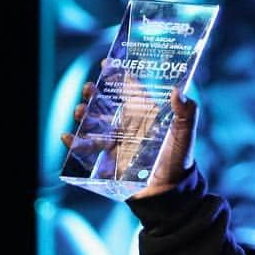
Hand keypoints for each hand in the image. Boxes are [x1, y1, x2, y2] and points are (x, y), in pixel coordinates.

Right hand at [62, 78, 197, 195]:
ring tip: (80, 110)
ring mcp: (116, 140)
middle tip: (88, 88)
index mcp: (146, 114)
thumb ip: (186, 113)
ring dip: (83, 114)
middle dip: (94, 94)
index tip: (105, 63)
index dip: (118, 75)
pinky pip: (87, 149)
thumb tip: (178, 92)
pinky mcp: (107, 159)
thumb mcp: (186, 134)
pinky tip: (67, 138)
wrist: (170, 192)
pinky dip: (75, 143)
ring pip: (94, 123)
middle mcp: (129, 124)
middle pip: (106, 103)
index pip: (130, 90)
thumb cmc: (179, 159)